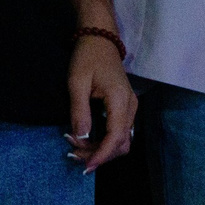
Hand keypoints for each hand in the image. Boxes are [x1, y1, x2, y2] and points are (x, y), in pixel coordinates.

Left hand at [66, 31, 136, 171]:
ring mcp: (130, 108)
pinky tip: (86, 139)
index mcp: (120, 100)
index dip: (102, 154)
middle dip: (99, 154)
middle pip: (121, 144)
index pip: (116, 137)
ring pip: (122, 140)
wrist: (99, 39)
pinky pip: (119, 132)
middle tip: (73, 153)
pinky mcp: (125, 108)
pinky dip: (104, 140)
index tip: (86, 165)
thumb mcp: (76, 82)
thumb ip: (79, 111)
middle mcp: (130, 107)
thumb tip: (81, 138)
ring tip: (76, 148)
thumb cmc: (87, 57)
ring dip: (101, 149)